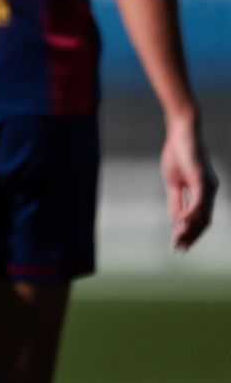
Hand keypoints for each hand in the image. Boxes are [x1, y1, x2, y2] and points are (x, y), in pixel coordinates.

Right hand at [160, 117, 217, 250]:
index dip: (190, 233)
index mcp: (204, 191)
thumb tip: (176, 221)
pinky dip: (190, 215)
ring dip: (190, 230)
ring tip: (178, 241)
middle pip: (204, 221)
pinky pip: (198, 202)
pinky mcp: (202, 180)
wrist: (181, 132)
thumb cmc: (177, 153)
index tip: (178, 245)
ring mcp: (208, 186)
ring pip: (203, 215)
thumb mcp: (173, 182)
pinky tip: (180, 224)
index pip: (200, 218)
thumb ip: (176, 201)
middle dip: (191, 237)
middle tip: (178, 250)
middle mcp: (210, 191)